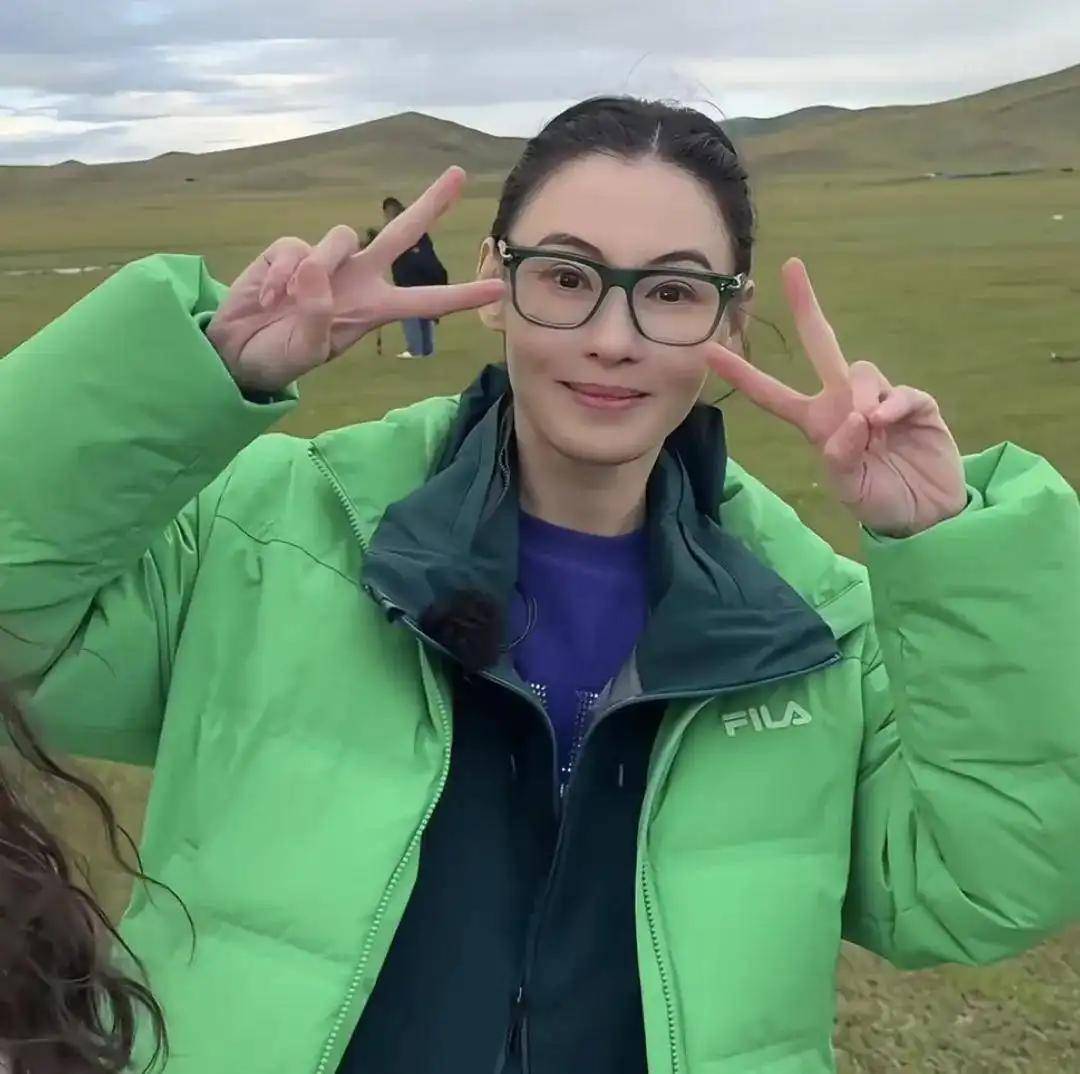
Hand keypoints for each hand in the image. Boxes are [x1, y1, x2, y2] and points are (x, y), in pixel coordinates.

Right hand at [207, 166, 504, 392]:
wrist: (236, 352)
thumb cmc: (279, 357)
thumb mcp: (305, 350)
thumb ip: (316, 315)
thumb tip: (315, 269)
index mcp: (373, 310)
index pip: (425, 302)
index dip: (460, 295)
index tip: (497, 288)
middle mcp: (357, 280)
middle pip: (401, 234)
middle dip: (430, 204)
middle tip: (458, 175)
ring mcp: (326, 262)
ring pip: (339, 237)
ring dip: (315, 266)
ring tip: (286, 301)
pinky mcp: (291, 251)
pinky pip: (296, 248)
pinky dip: (281, 273)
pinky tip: (269, 296)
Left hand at [707, 258, 965, 536]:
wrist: (925, 513)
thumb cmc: (878, 499)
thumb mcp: (850, 488)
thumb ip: (842, 458)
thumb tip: (853, 419)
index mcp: (816, 422)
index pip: (771, 394)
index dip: (742, 374)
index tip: (708, 351)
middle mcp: (844, 402)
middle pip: (821, 344)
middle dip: (807, 307)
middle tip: (791, 267)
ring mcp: (880, 399)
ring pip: (861, 371)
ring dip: (861, 394)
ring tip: (869, 426)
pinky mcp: (916, 405)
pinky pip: (901, 392)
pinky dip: (893, 404)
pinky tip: (886, 422)